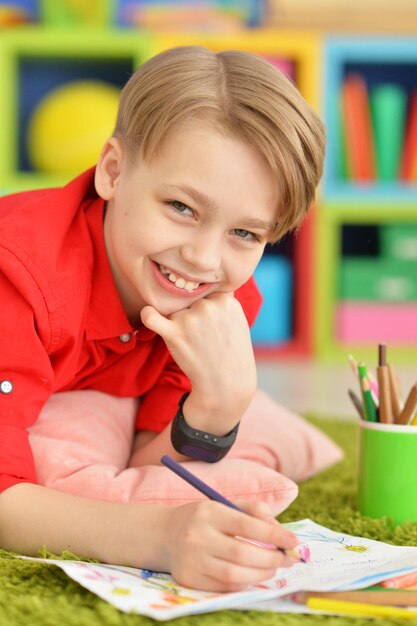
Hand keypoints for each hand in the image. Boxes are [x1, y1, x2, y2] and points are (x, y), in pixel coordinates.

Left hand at [141, 293, 256, 433]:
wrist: (226, 383)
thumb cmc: (231, 352)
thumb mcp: (237, 319)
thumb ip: (222, 298)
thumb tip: (205, 282)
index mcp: (225, 299)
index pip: (205, 290)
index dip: (205, 303)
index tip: (211, 320)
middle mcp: (208, 306)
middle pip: (189, 300)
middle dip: (192, 315)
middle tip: (204, 337)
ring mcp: (190, 319)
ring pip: (174, 310)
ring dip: (178, 324)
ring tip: (194, 343)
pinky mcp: (174, 334)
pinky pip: (151, 317)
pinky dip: (147, 315)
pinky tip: (148, 314)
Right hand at [160, 499, 298, 591]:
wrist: (164, 534)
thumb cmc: (202, 518)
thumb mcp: (223, 504)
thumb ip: (252, 511)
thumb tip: (279, 529)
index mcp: (209, 512)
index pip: (246, 524)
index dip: (274, 534)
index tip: (293, 541)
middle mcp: (198, 536)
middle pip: (242, 553)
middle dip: (271, 558)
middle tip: (287, 559)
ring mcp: (192, 560)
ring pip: (234, 574)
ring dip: (261, 573)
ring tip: (273, 568)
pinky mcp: (189, 580)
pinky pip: (223, 587)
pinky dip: (244, 582)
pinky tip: (253, 575)